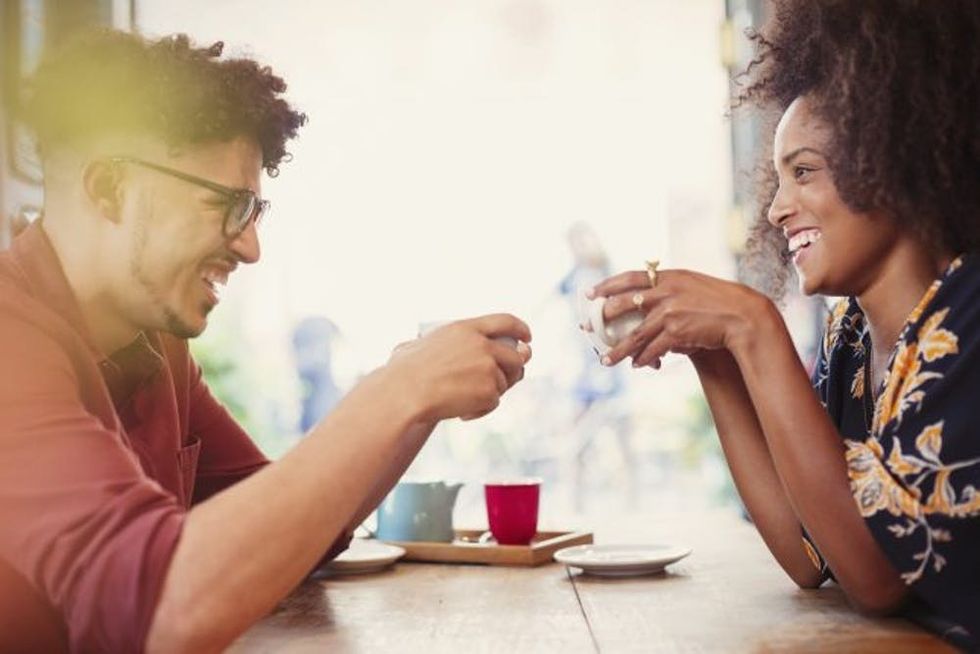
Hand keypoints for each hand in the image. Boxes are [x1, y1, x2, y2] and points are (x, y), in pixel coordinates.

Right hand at [388, 313, 531, 421]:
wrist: (404, 393)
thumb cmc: (404, 372)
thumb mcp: (421, 344)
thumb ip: (442, 344)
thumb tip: (442, 345)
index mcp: (466, 329)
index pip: (505, 321)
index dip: (520, 329)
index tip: (527, 338)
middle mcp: (482, 345)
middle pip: (515, 356)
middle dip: (515, 370)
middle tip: (506, 381)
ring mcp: (488, 368)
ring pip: (505, 382)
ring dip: (490, 393)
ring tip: (464, 400)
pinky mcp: (490, 391)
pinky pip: (494, 402)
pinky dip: (480, 410)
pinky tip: (460, 412)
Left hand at [590, 268, 764, 368]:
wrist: (744, 316)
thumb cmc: (719, 302)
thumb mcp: (693, 286)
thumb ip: (670, 290)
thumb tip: (645, 301)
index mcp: (669, 276)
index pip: (630, 277)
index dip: (607, 284)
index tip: (589, 292)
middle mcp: (666, 291)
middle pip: (624, 304)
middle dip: (602, 318)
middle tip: (587, 328)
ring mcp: (670, 311)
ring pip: (635, 334)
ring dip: (619, 350)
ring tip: (606, 360)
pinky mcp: (677, 331)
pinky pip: (653, 348)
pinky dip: (644, 359)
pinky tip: (638, 365)